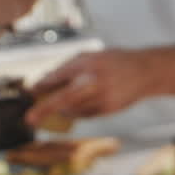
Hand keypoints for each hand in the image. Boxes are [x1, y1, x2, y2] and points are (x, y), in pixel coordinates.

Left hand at [25, 50, 155, 125]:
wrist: (144, 72)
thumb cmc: (115, 62)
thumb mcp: (91, 56)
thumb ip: (69, 67)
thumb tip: (45, 82)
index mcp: (87, 62)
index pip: (59, 75)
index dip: (42, 85)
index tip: (30, 92)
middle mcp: (94, 80)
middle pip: (64, 98)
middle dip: (44, 109)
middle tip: (30, 119)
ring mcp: (102, 96)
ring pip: (73, 110)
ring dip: (62, 110)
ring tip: (61, 104)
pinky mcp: (108, 108)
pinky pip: (85, 115)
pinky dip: (78, 112)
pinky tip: (83, 103)